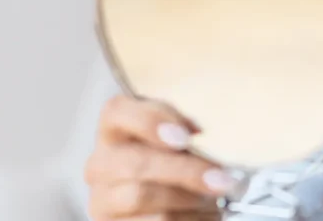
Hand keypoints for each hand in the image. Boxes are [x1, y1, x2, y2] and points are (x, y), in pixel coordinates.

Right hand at [84, 95, 236, 219]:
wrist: (164, 207)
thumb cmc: (176, 167)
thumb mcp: (179, 144)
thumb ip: (186, 135)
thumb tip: (205, 141)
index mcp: (115, 129)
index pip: (117, 112)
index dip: (150, 121)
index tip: (185, 137)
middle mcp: (101, 162)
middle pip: (137, 163)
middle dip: (185, 172)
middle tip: (221, 180)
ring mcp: (101, 198)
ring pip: (142, 197)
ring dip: (187, 200)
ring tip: (211, 200)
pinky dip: (185, 219)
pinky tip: (200, 214)